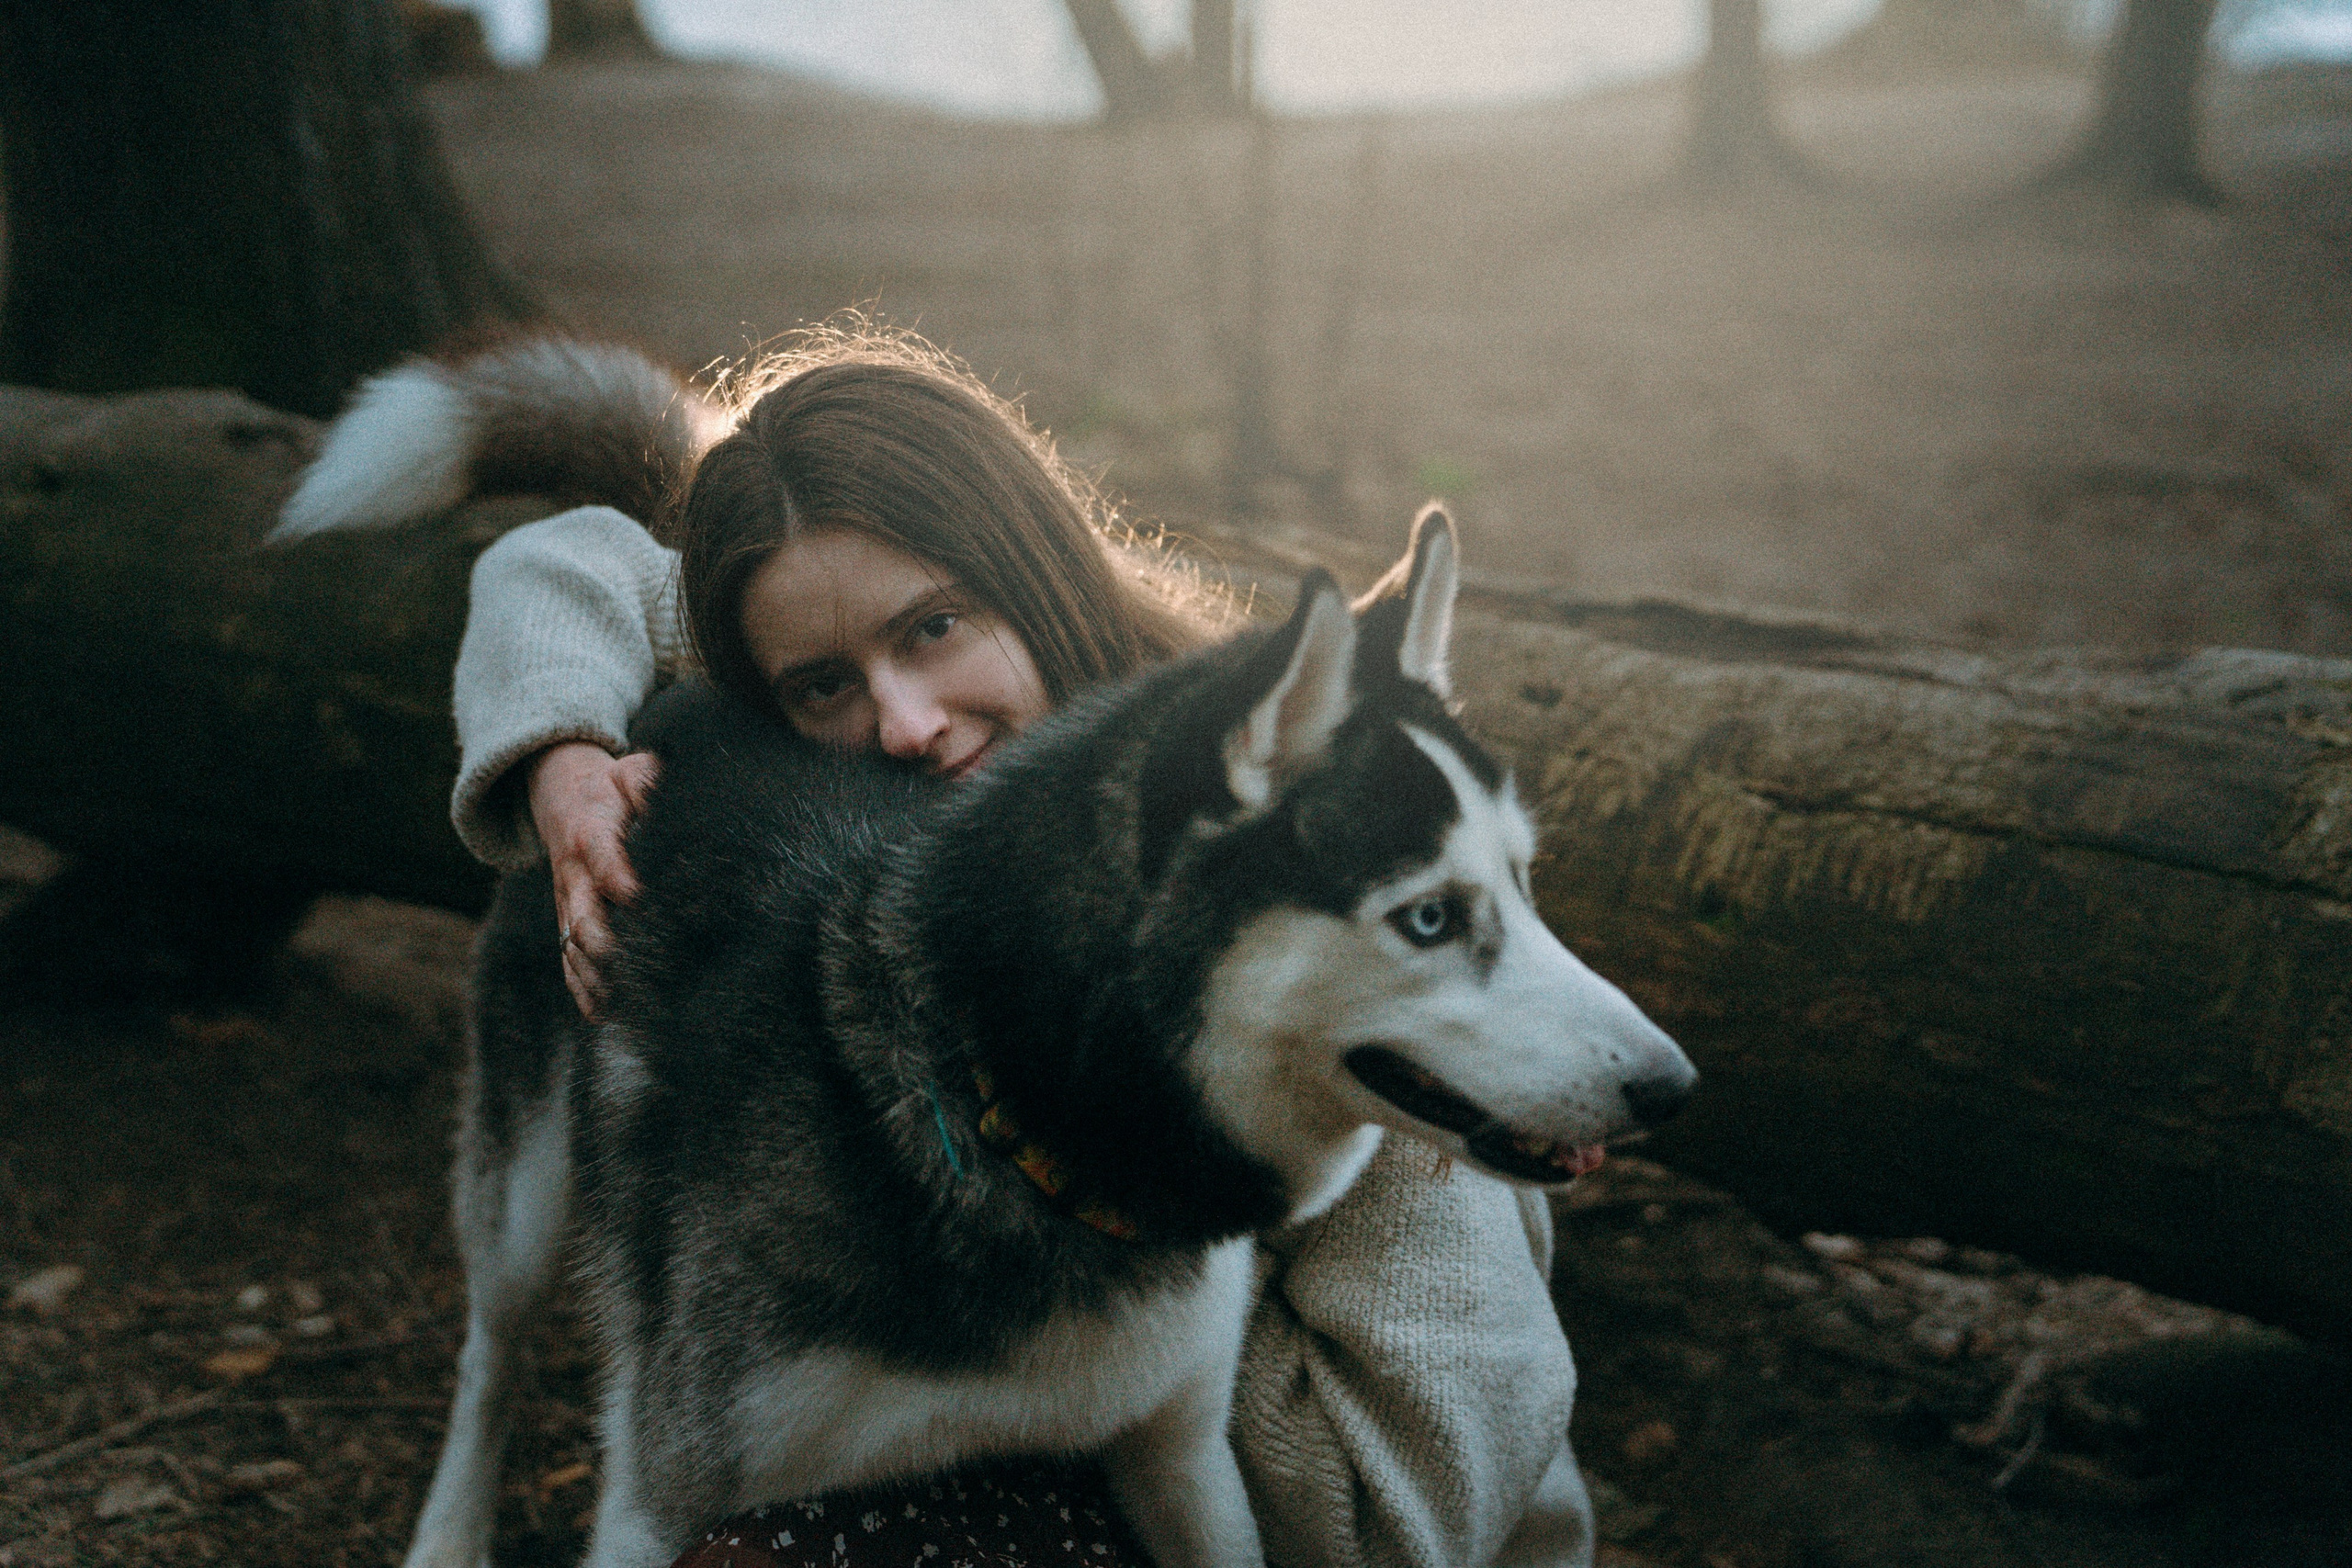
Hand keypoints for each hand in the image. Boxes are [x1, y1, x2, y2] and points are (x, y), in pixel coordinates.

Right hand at [526, 742, 659, 1019]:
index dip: (616, 876)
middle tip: (622, 963)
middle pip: (581, 914)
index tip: (636, 895)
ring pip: (572, 946)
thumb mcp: (628, 771)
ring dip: (591, 975)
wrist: (564, 797)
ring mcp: (568, 903)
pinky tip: (600, 1013)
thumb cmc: (611, 787)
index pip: (602, 857)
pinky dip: (580, 987)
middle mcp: (574, 876)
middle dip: (600, 940)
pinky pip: (567, 958)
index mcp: (592, 835)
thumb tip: (660, 794)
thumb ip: (645, 780)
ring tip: (614, 1004)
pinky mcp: (568, 920)